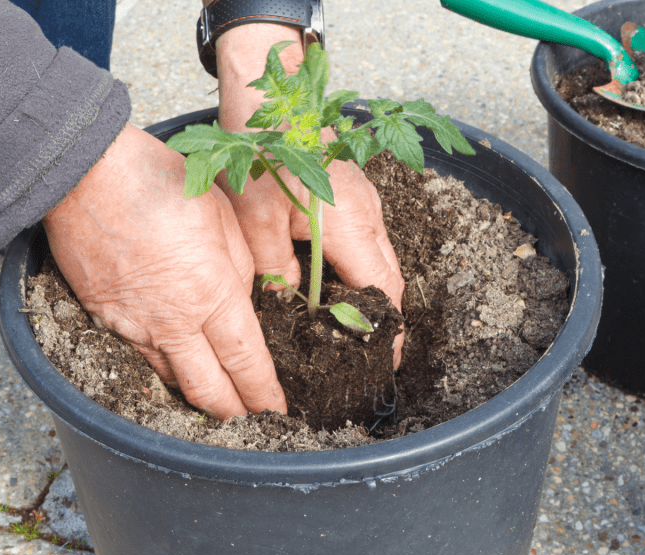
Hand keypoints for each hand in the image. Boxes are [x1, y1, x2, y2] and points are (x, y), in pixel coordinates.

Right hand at [41, 123, 285, 419]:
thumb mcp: (224, 220)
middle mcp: (174, 321)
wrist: (86, 175)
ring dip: (196, 397)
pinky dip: (159, 371)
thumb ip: (240, 270)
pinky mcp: (103, 317)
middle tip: (252, 424)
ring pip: (171, 379)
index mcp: (213, 294)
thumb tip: (239, 301)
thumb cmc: (162, 185)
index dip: (263, 393)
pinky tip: (169, 371)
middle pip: (209, 388)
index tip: (278, 411)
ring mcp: (135, 324)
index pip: (246, 362)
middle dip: (233, 412)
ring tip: (215, 406)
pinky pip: (138, 356)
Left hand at [215, 25, 406, 365]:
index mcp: (351, 229)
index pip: (382, 294)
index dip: (385, 332)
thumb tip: (286, 308)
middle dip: (382, 319)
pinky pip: (368, 243)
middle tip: (364, 355)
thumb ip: (274, 272)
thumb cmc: (263, 154)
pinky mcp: (355, 197)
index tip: (384, 364)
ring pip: (379, 262)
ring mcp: (366, 205)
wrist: (275, 100)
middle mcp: (369, 219)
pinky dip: (359, 269)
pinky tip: (334, 284)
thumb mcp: (256, 222)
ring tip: (349, 328)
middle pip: (388, 281)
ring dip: (370, 294)